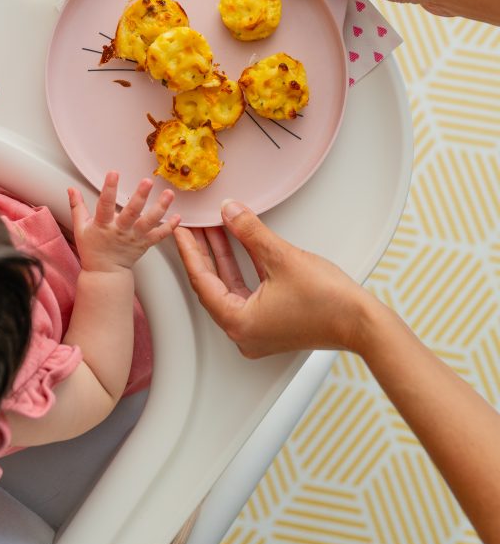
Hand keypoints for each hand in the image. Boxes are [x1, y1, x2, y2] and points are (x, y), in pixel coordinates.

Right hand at [68, 172, 180, 272]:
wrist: (105, 273)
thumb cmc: (92, 249)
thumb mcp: (80, 228)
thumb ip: (77, 207)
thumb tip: (71, 188)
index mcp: (103, 225)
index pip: (105, 205)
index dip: (109, 189)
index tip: (113, 173)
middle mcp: (120, 231)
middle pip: (131, 213)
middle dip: (140, 196)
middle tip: (147, 181)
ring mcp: (134, 238)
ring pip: (149, 223)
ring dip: (160, 208)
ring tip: (169, 194)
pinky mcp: (144, 244)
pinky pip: (158, 236)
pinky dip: (169, 227)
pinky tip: (178, 216)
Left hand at [174, 201, 375, 357]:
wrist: (363, 323)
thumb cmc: (328, 301)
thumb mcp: (282, 257)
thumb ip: (250, 231)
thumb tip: (230, 211)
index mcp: (238, 323)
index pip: (202, 281)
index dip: (189, 251)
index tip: (180, 230)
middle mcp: (243, 332)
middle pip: (213, 284)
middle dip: (204, 251)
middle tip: (192, 225)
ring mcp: (258, 330)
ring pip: (230, 286)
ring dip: (223, 257)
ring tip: (213, 227)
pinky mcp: (272, 324)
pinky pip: (247, 291)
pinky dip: (241, 268)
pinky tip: (238, 244)